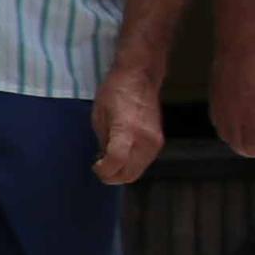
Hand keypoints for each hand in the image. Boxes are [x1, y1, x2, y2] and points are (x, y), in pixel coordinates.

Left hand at [91, 68, 166, 186]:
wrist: (140, 77)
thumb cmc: (115, 92)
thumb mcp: (99, 117)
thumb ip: (103, 141)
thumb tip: (104, 159)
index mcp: (126, 131)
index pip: (116, 163)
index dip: (103, 170)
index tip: (95, 165)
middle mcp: (144, 140)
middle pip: (129, 174)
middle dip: (112, 176)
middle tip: (101, 168)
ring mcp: (155, 142)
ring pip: (137, 171)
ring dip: (122, 171)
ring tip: (111, 160)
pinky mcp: (159, 141)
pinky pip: (144, 162)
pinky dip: (132, 164)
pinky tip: (123, 153)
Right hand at [209, 39, 254, 162]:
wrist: (239, 48)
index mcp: (250, 116)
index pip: (252, 146)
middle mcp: (232, 116)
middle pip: (237, 145)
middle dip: (249, 151)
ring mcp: (220, 109)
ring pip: (225, 136)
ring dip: (236, 142)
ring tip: (248, 140)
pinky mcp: (213, 101)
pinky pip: (217, 124)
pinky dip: (225, 130)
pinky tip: (233, 126)